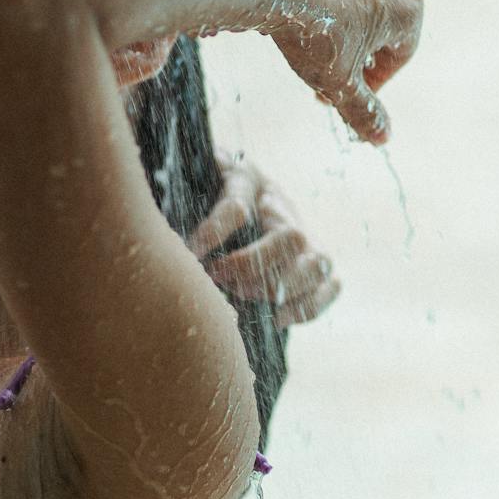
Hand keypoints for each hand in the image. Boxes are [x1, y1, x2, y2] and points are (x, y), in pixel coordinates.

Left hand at [189, 152, 339, 327]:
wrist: (228, 189)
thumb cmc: (201, 190)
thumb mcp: (189, 182)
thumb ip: (179, 194)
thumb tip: (168, 230)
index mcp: (247, 179)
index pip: (239, 205)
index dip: (215, 231)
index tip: (192, 250)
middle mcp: (281, 206)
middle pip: (291, 237)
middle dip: (254, 265)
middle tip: (219, 277)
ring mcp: (304, 233)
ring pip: (318, 262)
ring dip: (283, 288)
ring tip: (244, 296)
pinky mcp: (314, 261)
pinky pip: (330, 286)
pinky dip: (307, 307)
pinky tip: (275, 319)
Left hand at [268, 0, 422, 144]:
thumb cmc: (315, 32)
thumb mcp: (339, 82)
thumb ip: (363, 111)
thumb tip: (382, 138)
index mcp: (408, 9)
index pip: (400, 56)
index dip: (373, 84)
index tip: (345, 97)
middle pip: (380, 28)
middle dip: (356, 57)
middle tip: (328, 77)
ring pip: (355, 5)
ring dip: (338, 31)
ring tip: (309, 50)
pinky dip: (317, 5)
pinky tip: (293, 21)